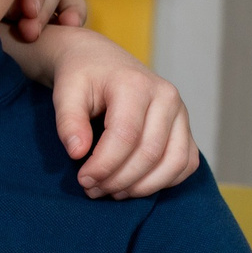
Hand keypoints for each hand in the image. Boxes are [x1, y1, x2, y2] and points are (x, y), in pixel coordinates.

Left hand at [35, 26, 196, 198]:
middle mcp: (166, 97)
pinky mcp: (185, 127)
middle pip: (150, 153)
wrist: (98, 60)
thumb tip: (77, 153)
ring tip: (112, 192)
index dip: (104, 165)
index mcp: (136, 85)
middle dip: (119, 179)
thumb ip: (68, 121)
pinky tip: (134, 186)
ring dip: (143, 187)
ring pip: (174, 162)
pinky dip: (164, 181)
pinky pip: (186, 163)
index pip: (126, 136)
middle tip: (92, 190)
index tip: (83, 180)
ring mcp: (181, 113)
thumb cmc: (81, 76)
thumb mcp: (65, 91)